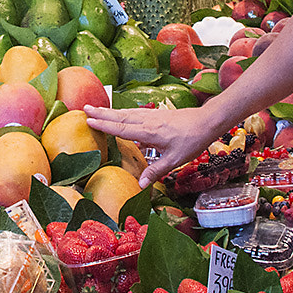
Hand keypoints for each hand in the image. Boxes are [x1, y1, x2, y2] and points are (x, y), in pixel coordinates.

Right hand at [84, 104, 219, 186]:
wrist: (207, 121)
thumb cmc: (192, 141)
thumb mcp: (174, 160)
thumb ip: (155, 171)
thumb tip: (139, 185)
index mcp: (149, 132)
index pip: (121, 128)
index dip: (104, 125)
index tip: (89, 120)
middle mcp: (148, 121)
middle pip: (120, 116)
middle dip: (102, 113)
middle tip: (84, 108)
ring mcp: (152, 116)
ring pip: (127, 112)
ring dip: (111, 111)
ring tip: (97, 108)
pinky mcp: (158, 114)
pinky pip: (135, 113)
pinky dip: (124, 112)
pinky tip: (122, 114)